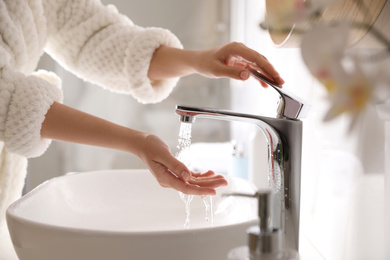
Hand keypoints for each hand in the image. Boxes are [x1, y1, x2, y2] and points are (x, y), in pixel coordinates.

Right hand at [137, 134, 227, 195]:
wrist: (143, 144)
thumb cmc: (150, 147)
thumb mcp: (163, 154)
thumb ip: (175, 165)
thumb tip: (187, 177)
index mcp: (165, 179)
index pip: (186, 188)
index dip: (200, 190)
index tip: (213, 191)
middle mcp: (170, 181)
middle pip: (192, 186)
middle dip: (209, 185)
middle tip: (224, 181)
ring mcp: (173, 178)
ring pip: (193, 182)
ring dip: (207, 180)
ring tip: (221, 178)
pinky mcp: (176, 173)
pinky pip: (190, 177)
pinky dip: (200, 175)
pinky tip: (210, 173)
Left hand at [148, 43, 283, 87]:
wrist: (199, 61)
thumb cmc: (205, 63)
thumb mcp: (217, 70)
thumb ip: (232, 73)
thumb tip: (248, 76)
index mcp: (236, 49)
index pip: (256, 58)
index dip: (267, 68)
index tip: (275, 76)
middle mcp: (241, 50)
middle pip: (260, 60)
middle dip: (271, 71)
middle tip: (281, 82)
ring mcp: (242, 55)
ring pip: (258, 64)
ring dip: (267, 74)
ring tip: (277, 84)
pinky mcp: (240, 61)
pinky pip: (253, 68)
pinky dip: (259, 76)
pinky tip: (265, 84)